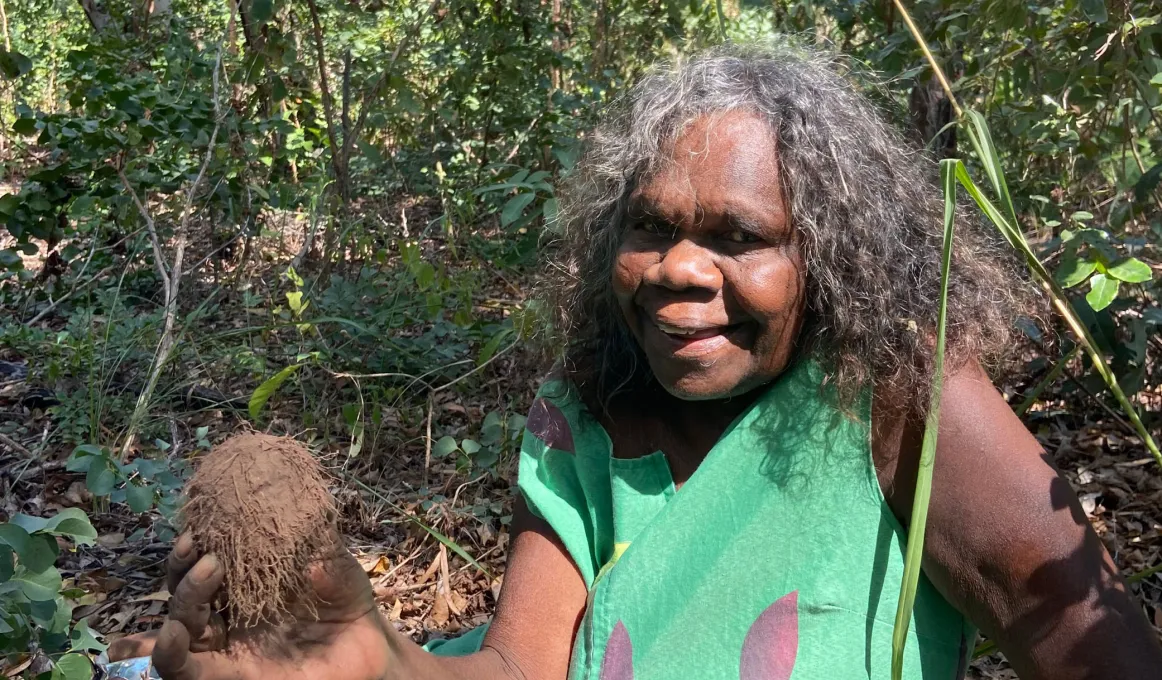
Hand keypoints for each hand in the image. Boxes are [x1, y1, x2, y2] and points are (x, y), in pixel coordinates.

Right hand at [108, 533, 391, 679]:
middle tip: (210, 551)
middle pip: (183, 587)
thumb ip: (314, 540)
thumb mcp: (334, 564)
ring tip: (207, 573)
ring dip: (182, 598)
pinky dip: (168, 652)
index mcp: (244, 579)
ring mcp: (224, 643)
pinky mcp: (225, 675)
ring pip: (179, 622)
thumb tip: (298, 507)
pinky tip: (174, 633)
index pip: (201, 557)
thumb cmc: (347, 603)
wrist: (367, 650)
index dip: (196, 541)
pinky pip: (184, 669)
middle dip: (185, 565)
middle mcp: (226, 610)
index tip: (202, 524)